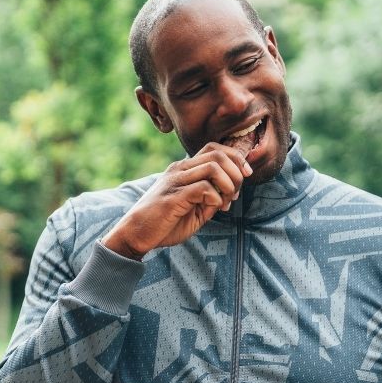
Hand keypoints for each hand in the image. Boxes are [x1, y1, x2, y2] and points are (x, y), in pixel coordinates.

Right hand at [102, 144, 252, 259]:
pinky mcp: (174, 196)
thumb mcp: (193, 209)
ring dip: (228, 184)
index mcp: (183, 169)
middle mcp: (179, 170)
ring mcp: (175, 181)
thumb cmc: (164, 223)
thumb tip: (229, 193)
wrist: (136, 234)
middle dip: (236, 171)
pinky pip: (204, 188)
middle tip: (236, 192)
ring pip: (213, 167)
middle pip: (217, 154)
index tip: (245, 175)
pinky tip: (215, 209)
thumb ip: (209, 198)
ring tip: (226, 201)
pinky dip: (216, 198)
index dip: (235, 157)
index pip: (214, 148)